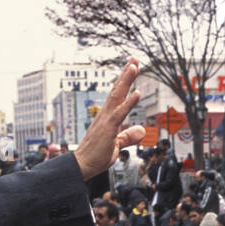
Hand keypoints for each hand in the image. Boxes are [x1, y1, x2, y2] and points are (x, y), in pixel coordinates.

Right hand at [74, 60, 144, 180]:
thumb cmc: (96, 156)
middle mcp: (105, 115)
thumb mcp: (117, 145)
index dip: (125, 81)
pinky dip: (129, 102)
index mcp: (108, 117)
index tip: (132, 67)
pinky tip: (137, 92)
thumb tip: (141, 130)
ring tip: (134, 66)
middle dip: (126, 74)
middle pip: (118, 90)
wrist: (83, 166)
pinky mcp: (108, 129)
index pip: (118, 95)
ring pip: (117, 96)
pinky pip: (120, 113)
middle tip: (135, 59)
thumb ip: (128, 136)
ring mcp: (106, 120)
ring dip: (126, 81)